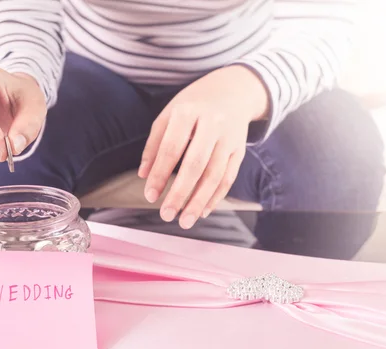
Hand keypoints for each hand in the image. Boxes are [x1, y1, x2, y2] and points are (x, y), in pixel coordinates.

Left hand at [138, 65, 268, 228]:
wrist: (233, 91)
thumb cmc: (193, 106)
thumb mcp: (168, 115)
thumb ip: (154, 144)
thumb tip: (144, 176)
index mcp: (188, 112)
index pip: (171, 149)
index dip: (160, 174)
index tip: (150, 195)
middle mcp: (212, 124)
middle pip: (195, 165)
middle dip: (180, 193)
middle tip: (166, 215)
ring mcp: (229, 137)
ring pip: (215, 175)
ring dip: (199, 201)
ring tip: (185, 220)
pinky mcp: (241, 149)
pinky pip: (229, 177)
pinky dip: (216, 196)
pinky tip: (203, 211)